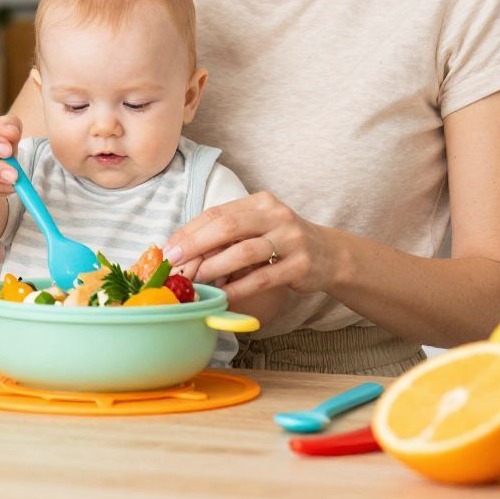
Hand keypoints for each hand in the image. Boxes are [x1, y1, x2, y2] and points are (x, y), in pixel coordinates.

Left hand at [164, 191, 336, 301]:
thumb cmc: (282, 241)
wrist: (330, 255)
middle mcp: (276, 215)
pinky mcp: (301, 265)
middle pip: (227, 226)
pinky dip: (239, 288)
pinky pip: (263, 278)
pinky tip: (223, 296)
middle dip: (196, 244)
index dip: (190, 231)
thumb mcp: (257, 227)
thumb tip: (182, 247)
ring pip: (244, 252)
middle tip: (175, 261)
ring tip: (195, 280)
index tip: (169, 248)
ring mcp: (291, 239)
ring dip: (215, 267)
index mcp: (259, 202)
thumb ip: (227, 232)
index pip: (217, 213)